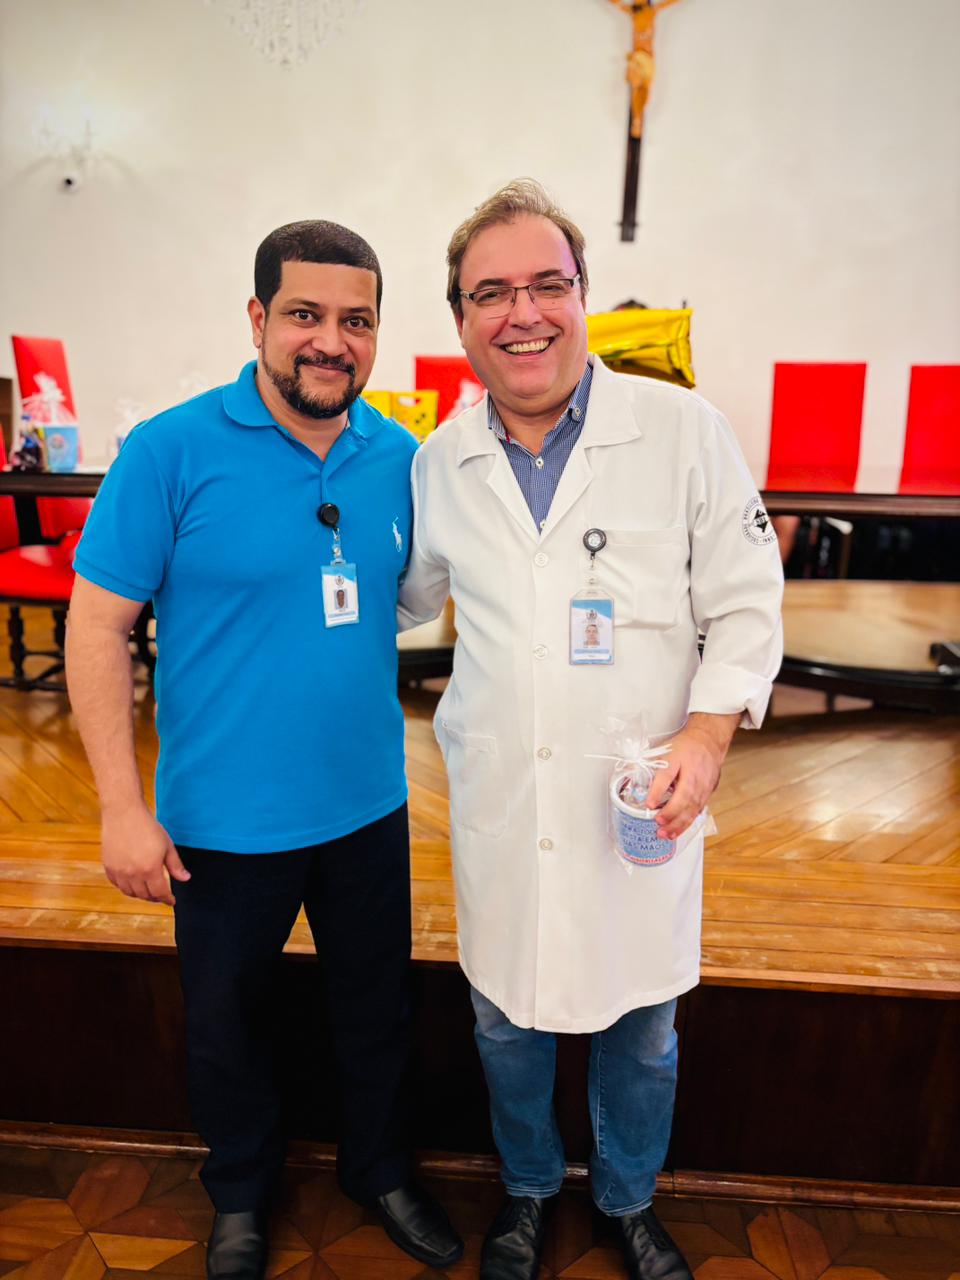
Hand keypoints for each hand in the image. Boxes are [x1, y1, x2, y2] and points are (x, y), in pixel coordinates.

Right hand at [101, 804, 190, 905]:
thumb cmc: (147, 827)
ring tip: (147, 890)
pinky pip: (117, 885)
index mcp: (150, 869)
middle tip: (161, 895)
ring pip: (130, 892)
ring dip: (140, 894)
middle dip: (155, 897)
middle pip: (144, 895)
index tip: (171, 901)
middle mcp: (133, 874)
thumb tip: (185, 879)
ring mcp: (119, 872)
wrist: (124, 814)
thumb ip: (175, 865)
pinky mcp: (108, 867)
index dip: (167, 899)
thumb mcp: (167, 845)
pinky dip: (126, 887)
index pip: (160, 893)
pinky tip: (132, 882)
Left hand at [645, 724, 725, 840]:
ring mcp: (704, 788)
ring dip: (679, 824)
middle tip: (658, 826)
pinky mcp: (707, 793)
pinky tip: (678, 829)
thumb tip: (642, 784)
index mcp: (682, 763)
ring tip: (667, 834)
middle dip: (671, 816)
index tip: (649, 805)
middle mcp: (696, 778)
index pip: (668, 778)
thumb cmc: (687, 746)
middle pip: (684, 800)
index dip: (658, 792)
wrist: (709, 741)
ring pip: (693, 809)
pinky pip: (698, 810)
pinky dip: (688, 822)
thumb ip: (656, 770)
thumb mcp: (667, 752)